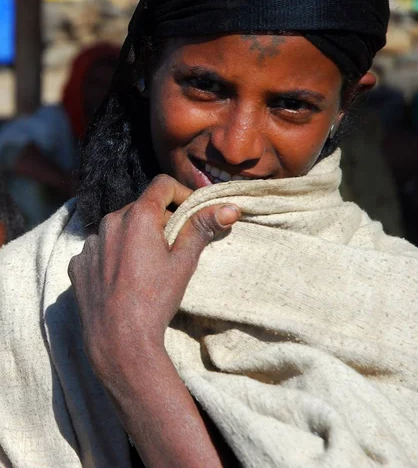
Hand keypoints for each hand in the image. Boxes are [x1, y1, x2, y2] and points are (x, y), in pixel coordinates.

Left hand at [68, 175, 239, 379]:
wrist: (120, 342)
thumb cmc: (156, 299)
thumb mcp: (185, 262)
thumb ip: (203, 228)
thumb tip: (230, 208)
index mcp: (138, 216)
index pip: (162, 185)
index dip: (181, 194)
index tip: (190, 213)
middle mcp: (110, 222)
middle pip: (141, 208)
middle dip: (159, 220)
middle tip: (173, 246)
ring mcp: (90, 244)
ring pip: (119, 228)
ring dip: (134, 237)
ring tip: (146, 266)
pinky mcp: (78, 264)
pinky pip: (99, 250)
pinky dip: (112, 256)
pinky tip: (122, 278)